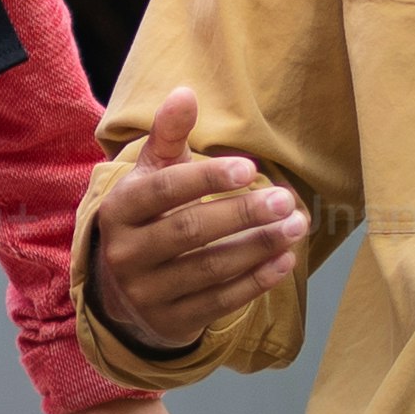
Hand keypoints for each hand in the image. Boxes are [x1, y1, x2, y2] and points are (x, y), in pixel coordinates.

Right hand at [90, 87, 307, 356]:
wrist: (124, 292)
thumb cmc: (148, 217)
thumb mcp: (151, 175)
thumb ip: (168, 135)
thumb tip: (185, 91)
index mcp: (118, 211)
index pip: (162, 191)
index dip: (206, 178)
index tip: (250, 167)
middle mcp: (125, 254)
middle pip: (188, 232)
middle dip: (242, 214)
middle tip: (286, 199)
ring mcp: (147, 293)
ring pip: (209, 269)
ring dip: (258, 247)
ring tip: (296, 226)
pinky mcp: (172, 322)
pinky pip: (219, 302)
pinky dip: (256, 282)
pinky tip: (285, 261)